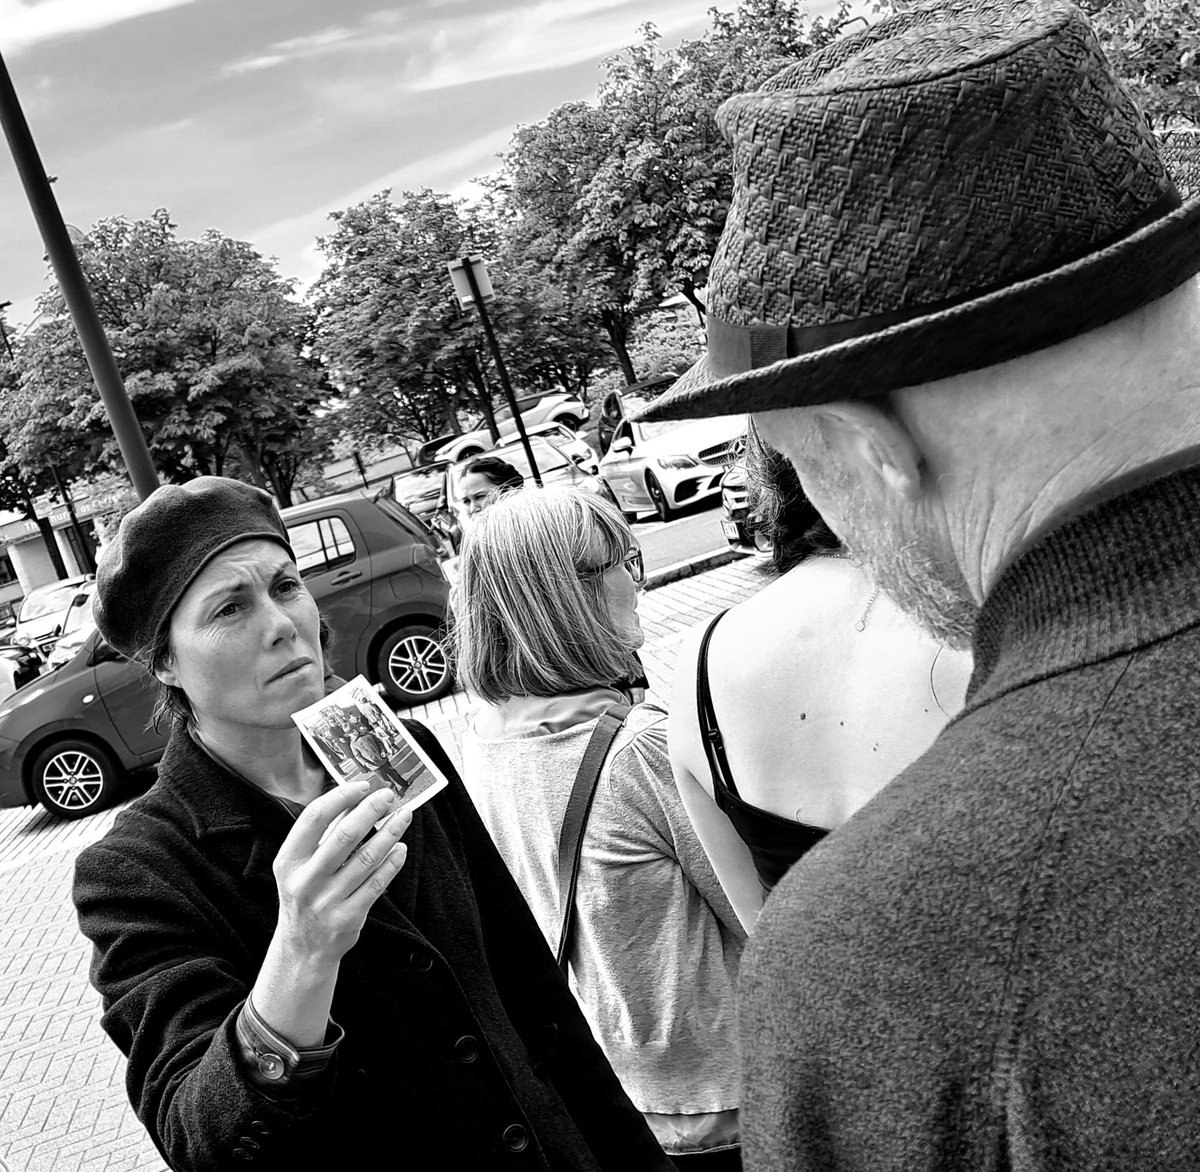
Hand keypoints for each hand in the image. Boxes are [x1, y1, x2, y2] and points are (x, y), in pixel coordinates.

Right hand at [271, 782, 411, 964]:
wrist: (303, 948)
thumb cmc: (305, 895)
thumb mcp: (301, 865)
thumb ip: (323, 833)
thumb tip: (354, 798)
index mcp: (288, 861)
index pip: (314, 818)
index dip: (341, 797)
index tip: (363, 785)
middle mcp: (305, 881)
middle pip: (344, 836)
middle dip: (371, 810)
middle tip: (389, 796)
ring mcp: (327, 901)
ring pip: (367, 859)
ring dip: (390, 833)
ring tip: (404, 816)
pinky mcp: (348, 917)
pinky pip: (378, 883)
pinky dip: (392, 862)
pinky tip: (401, 848)